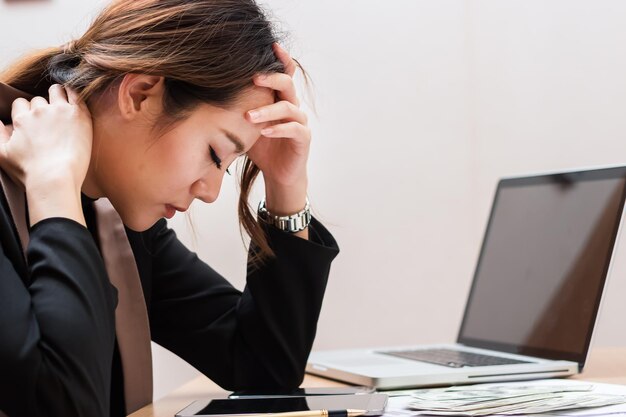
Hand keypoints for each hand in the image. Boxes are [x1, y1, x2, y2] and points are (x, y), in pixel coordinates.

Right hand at [0, 85, 92, 225]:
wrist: (55, 179)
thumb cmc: (29, 172)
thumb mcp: (1, 154)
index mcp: (21, 119)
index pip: (21, 104)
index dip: (26, 111)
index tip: (33, 121)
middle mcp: (39, 111)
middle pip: (39, 100)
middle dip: (42, 108)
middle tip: (50, 122)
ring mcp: (60, 111)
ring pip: (56, 92)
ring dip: (57, 95)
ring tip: (61, 106)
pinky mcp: (78, 114)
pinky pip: (75, 94)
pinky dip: (73, 93)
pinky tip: (73, 98)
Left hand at [246, 44, 309, 215]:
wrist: (278, 174)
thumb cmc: (262, 147)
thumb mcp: (246, 125)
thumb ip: (237, 108)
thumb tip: (208, 91)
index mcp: (280, 99)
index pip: (283, 74)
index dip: (280, 59)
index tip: (270, 46)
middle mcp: (292, 106)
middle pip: (287, 84)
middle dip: (271, 79)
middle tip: (253, 78)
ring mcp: (300, 122)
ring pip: (288, 108)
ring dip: (268, 110)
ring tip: (249, 117)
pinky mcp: (304, 139)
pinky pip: (294, 129)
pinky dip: (279, 129)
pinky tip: (265, 133)